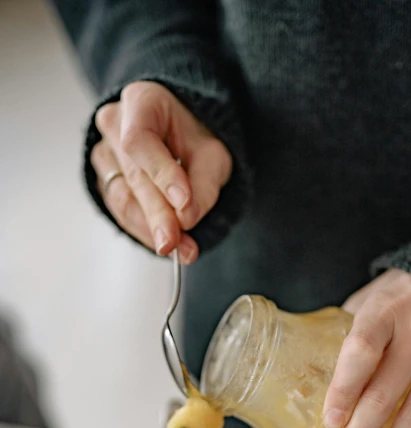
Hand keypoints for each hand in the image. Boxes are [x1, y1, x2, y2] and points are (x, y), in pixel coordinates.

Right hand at [91, 81, 232, 262]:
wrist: (181, 134)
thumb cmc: (195, 136)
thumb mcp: (214, 153)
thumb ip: (204, 184)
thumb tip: (186, 217)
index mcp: (141, 101)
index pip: (140, 140)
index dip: (161, 174)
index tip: (184, 203)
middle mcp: (114, 124)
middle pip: (133, 176)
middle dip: (158, 215)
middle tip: (176, 243)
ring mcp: (104, 153)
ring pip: (124, 199)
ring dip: (152, 230)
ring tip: (182, 250)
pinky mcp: (105, 181)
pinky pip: (121, 212)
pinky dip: (145, 232)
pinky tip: (168, 243)